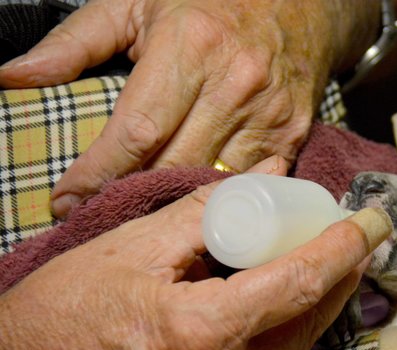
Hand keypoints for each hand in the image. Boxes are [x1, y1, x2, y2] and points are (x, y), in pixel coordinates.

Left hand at [0, 0, 377, 216]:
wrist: (299, 6)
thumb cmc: (210, 3)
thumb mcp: (137, 4)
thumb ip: (75, 41)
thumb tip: (15, 76)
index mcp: (190, 47)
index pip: (136, 132)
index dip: (98, 174)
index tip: (67, 201)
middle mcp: (234, 84)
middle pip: (173, 164)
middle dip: (130, 194)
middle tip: (98, 212)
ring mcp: (269, 113)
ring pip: (213, 181)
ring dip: (174, 202)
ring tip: (144, 212)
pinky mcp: (293, 133)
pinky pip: (253, 183)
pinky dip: (225, 198)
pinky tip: (201, 205)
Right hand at [0, 157, 392, 349]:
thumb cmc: (67, 312)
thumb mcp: (132, 247)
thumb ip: (206, 210)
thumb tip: (266, 177)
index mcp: (202, 331)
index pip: (299, 283)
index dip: (344, 247)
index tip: (372, 221)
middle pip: (313, 317)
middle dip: (346, 270)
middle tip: (361, 233)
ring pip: (301, 343)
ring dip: (324, 297)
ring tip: (337, 255)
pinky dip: (293, 322)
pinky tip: (296, 293)